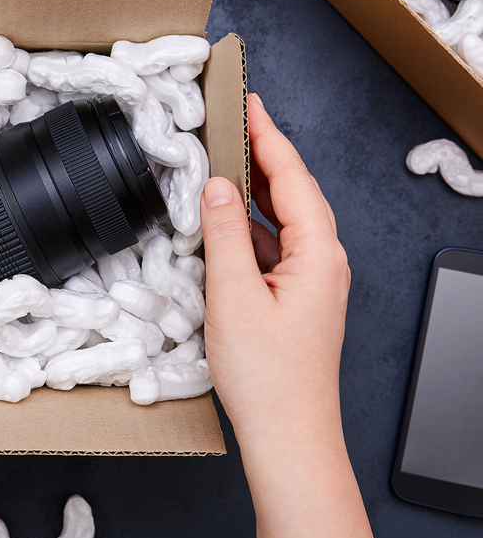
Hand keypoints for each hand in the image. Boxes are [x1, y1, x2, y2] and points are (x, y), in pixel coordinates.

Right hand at [199, 94, 379, 537]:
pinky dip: (247, 226)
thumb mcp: (234, 295)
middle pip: (291, 193)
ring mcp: (311, 281)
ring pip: (281, 220)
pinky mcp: (295, 298)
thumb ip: (223, 233)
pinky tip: (224, 224)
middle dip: (262, 155)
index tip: (248, 103)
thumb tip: (215, 185)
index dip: (268, 136)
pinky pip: (273, 247)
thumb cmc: (268, 376)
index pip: (291, 177)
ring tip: (223, 163)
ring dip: (252, 191)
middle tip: (232, 122)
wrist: (288, 434)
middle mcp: (323, 262)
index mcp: (318, 253)